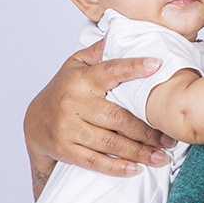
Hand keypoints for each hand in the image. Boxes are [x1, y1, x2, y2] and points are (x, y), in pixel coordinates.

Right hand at [23, 38, 174, 176]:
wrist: (34, 122)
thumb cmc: (62, 90)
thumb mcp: (75, 65)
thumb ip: (98, 52)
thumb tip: (118, 34)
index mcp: (81, 80)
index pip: (110, 71)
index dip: (133, 67)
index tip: (156, 65)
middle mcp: (73, 103)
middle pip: (117, 118)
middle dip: (147, 131)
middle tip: (169, 138)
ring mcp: (68, 128)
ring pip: (110, 143)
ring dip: (138, 152)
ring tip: (161, 156)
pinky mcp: (66, 149)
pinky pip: (95, 161)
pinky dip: (117, 167)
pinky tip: (135, 168)